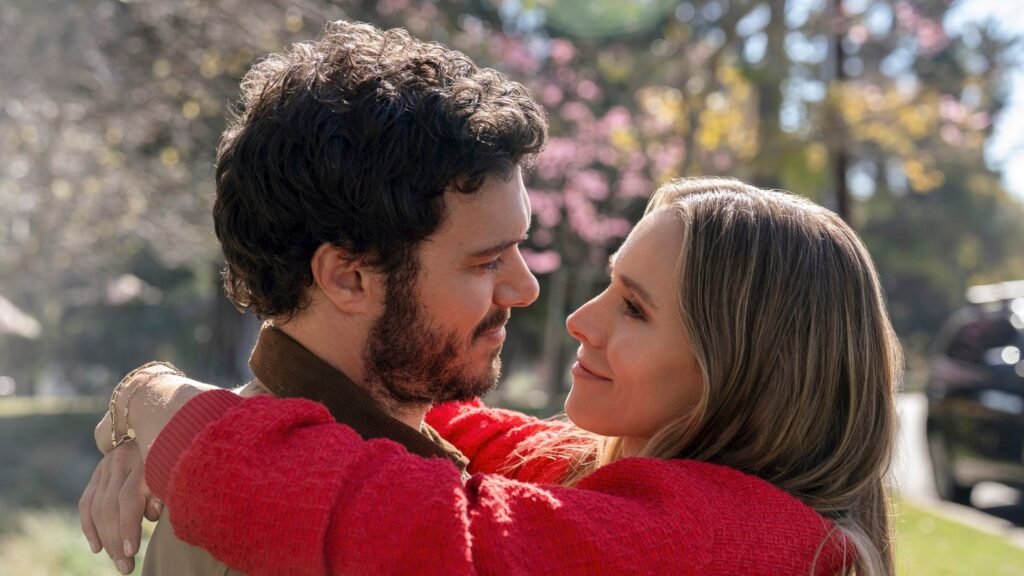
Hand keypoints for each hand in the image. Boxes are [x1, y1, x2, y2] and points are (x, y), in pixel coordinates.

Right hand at [79, 441, 162, 574]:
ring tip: (117, 560)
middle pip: (110, 507)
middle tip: (125, 566)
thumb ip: (163, 492)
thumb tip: (150, 514)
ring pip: (96, 507)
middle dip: (116, 540)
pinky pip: (86, 502)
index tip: (132, 551)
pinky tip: (97, 548)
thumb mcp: (175, 472)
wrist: (164, 428)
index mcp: (144, 460)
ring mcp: (106, 466)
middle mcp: (121, 462)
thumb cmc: (178, 460)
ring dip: (104, 539)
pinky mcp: (98, 472)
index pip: (128, 498)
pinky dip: (89, 527)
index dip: (128, 526)